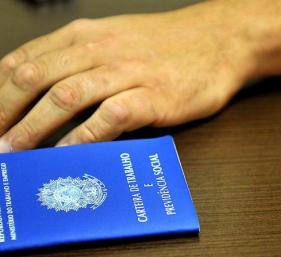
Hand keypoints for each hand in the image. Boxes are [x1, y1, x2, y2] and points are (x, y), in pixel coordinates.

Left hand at [0, 5, 245, 151]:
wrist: (217, 41)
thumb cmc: (166, 46)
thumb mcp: (115, 41)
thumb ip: (81, 63)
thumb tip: (46, 95)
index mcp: (85, 36)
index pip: (27, 61)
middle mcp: (100, 50)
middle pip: (37, 80)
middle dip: (7, 113)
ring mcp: (127, 73)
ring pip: (67, 97)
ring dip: (35, 128)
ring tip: (15, 153)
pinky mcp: (152, 97)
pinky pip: (109, 117)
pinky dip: (84, 137)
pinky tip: (68, 154)